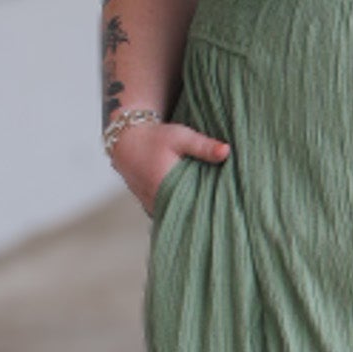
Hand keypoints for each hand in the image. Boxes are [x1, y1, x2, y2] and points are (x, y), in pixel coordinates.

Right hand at [111, 120, 230, 215]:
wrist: (127, 141)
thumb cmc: (154, 138)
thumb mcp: (181, 137)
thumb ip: (203, 146)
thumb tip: (226, 152)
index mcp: (165, 186)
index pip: (192, 207)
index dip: (209, 206)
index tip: (225, 204)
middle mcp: (156, 200)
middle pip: (185, 213)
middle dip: (201, 210)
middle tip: (221, 206)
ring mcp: (151, 205)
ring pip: (176, 214)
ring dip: (189, 210)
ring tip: (209, 204)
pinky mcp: (150, 205)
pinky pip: (168, 212)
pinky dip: (179, 208)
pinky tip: (192, 201)